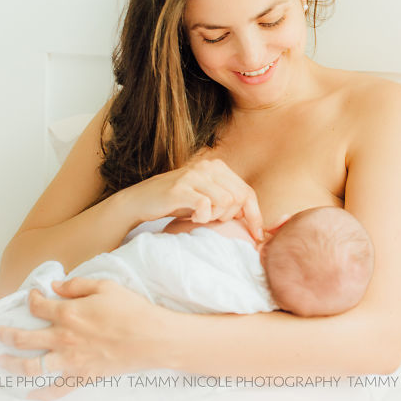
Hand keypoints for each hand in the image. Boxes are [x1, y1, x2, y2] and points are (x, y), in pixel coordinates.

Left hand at [0, 277, 167, 400]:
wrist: (151, 338)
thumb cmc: (132, 310)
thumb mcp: (106, 286)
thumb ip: (77, 285)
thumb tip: (55, 286)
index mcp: (68, 313)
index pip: (38, 306)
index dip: (31, 299)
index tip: (32, 297)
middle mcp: (63, 338)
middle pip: (24, 338)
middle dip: (6, 333)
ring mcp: (70, 360)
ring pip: (30, 366)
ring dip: (11, 364)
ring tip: (0, 362)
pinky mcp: (82, 375)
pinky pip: (56, 389)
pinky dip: (40, 394)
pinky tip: (29, 394)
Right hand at [125, 158, 263, 240]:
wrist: (143, 200)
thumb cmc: (179, 202)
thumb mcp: (208, 198)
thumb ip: (230, 201)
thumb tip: (257, 221)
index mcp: (218, 167)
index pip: (247, 192)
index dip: (255, 216)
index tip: (256, 235)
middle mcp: (208, 166)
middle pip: (239, 198)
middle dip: (230, 216)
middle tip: (213, 219)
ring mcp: (194, 175)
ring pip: (226, 201)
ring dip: (216, 216)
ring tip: (202, 217)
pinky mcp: (180, 188)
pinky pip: (206, 206)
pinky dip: (203, 217)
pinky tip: (193, 217)